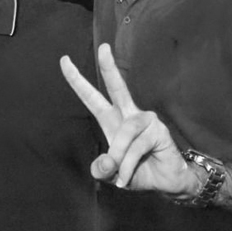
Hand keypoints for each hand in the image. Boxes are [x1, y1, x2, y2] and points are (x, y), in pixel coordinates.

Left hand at [60, 44, 194, 194]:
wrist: (167, 182)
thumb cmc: (139, 172)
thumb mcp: (113, 174)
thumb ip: (103, 169)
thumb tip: (106, 162)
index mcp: (113, 120)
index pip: (92, 97)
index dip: (77, 80)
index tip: (64, 60)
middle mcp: (129, 115)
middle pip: (117, 87)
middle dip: (109, 67)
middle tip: (103, 48)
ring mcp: (145, 121)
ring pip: (125, 132)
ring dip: (119, 156)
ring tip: (119, 174)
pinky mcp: (159, 131)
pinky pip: (137, 146)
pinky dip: (129, 165)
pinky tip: (128, 175)